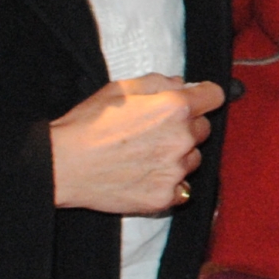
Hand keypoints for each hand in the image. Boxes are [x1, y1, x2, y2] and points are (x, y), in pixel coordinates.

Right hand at [50, 75, 224, 215]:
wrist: (64, 165)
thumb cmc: (88, 124)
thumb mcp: (120, 88)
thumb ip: (158, 82)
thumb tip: (181, 85)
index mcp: (174, 108)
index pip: (214, 96)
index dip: (204, 96)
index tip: (197, 100)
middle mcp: (182, 139)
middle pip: (204, 129)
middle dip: (187, 126)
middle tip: (155, 130)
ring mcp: (175, 171)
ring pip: (194, 159)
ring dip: (178, 156)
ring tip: (145, 155)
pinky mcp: (165, 196)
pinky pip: (182, 188)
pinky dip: (170, 183)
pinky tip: (145, 175)